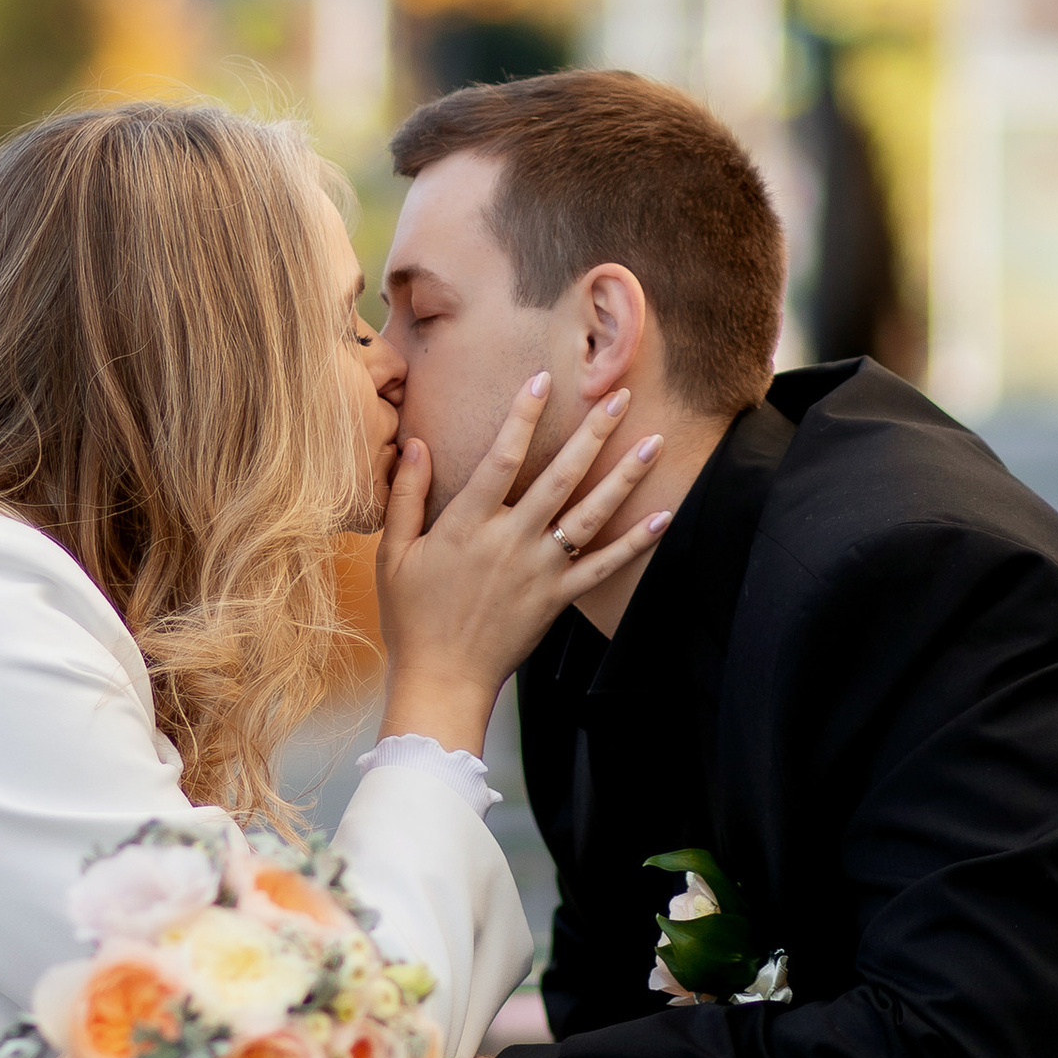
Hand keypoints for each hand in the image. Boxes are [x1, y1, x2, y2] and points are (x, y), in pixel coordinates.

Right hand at [373, 376, 667, 755]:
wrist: (442, 679)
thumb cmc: (412, 616)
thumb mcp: (394, 553)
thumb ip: (406, 495)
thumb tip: (416, 444)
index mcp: (468, 524)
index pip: (501, 457)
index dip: (523, 415)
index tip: (543, 378)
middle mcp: (510, 540)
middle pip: (560, 476)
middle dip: (593, 433)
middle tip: (621, 396)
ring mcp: (539, 570)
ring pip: (590, 515)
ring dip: (624, 477)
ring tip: (654, 443)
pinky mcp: (557, 598)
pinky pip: (604, 567)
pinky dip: (636, 543)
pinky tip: (664, 516)